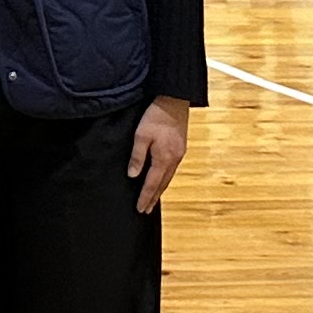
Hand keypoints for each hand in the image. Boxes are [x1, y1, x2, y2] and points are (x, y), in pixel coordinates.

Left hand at [128, 96, 191, 212]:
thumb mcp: (141, 136)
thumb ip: (137, 157)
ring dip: (160, 190)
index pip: (152, 183)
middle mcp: (174, 160)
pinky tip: (161, 180)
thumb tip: (132, 176)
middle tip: (145, 210)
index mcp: (164, 159)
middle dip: (153, 198)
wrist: (174, 101)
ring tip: (152, 200)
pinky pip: (172, 170)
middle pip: (162, 184)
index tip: (140, 209)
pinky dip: (165, 179)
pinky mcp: (180, 149)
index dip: (145, 197)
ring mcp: (179, 155)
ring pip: (168, 178)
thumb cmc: (155, 117)